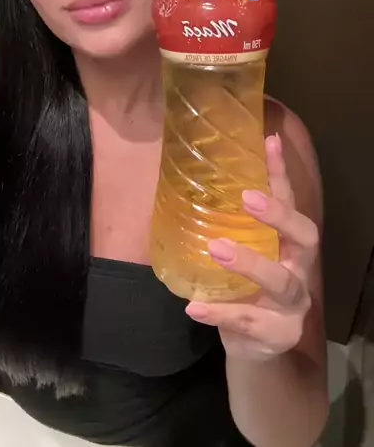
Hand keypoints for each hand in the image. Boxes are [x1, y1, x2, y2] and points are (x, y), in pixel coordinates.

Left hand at [185, 133, 319, 361]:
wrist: (254, 348)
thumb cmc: (244, 290)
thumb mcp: (240, 255)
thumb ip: (225, 229)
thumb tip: (185, 182)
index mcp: (289, 244)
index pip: (291, 201)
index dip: (281, 173)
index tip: (269, 141)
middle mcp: (299, 269)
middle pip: (305, 237)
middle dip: (278, 215)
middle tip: (246, 198)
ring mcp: (294, 305)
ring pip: (282, 282)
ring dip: (250, 263)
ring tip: (217, 248)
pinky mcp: (279, 334)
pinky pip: (251, 322)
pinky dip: (221, 314)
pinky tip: (194, 308)